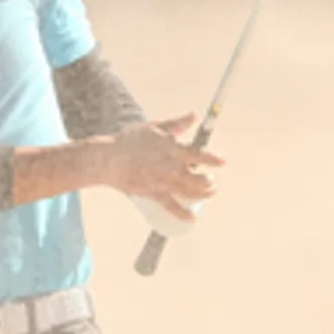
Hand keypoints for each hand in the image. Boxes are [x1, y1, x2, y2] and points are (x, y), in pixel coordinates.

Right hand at [102, 113, 223, 221]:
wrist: (110, 159)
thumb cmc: (132, 139)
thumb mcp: (157, 127)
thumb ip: (177, 123)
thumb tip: (194, 115)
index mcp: (175, 150)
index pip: (201, 156)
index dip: (214, 160)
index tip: (223, 162)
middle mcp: (173, 168)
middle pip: (199, 179)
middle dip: (209, 181)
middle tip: (211, 181)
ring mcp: (165, 183)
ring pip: (190, 193)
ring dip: (203, 195)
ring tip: (209, 194)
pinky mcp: (155, 194)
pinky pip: (172, 207)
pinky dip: (183, 214)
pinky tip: (192, 219)